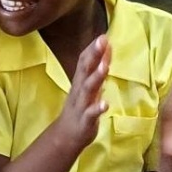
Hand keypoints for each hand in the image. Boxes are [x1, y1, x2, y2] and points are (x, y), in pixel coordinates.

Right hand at [56, 35, 109, 150]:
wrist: (66, 135)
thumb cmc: (81, 109)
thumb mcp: (89, 88)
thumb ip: (97, 72)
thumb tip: (105, 53)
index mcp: (80, 81)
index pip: (85, 61)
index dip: (93, 48)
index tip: (104, 35)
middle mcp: (79, 89)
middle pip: (85, 69)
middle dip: (94, 55)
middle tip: (102, 40)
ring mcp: (81, 104)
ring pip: (88, 88)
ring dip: (96, 77)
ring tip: (105, 67)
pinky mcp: (84, 120)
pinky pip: (91, 113)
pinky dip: (97, 108)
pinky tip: (105, 104)